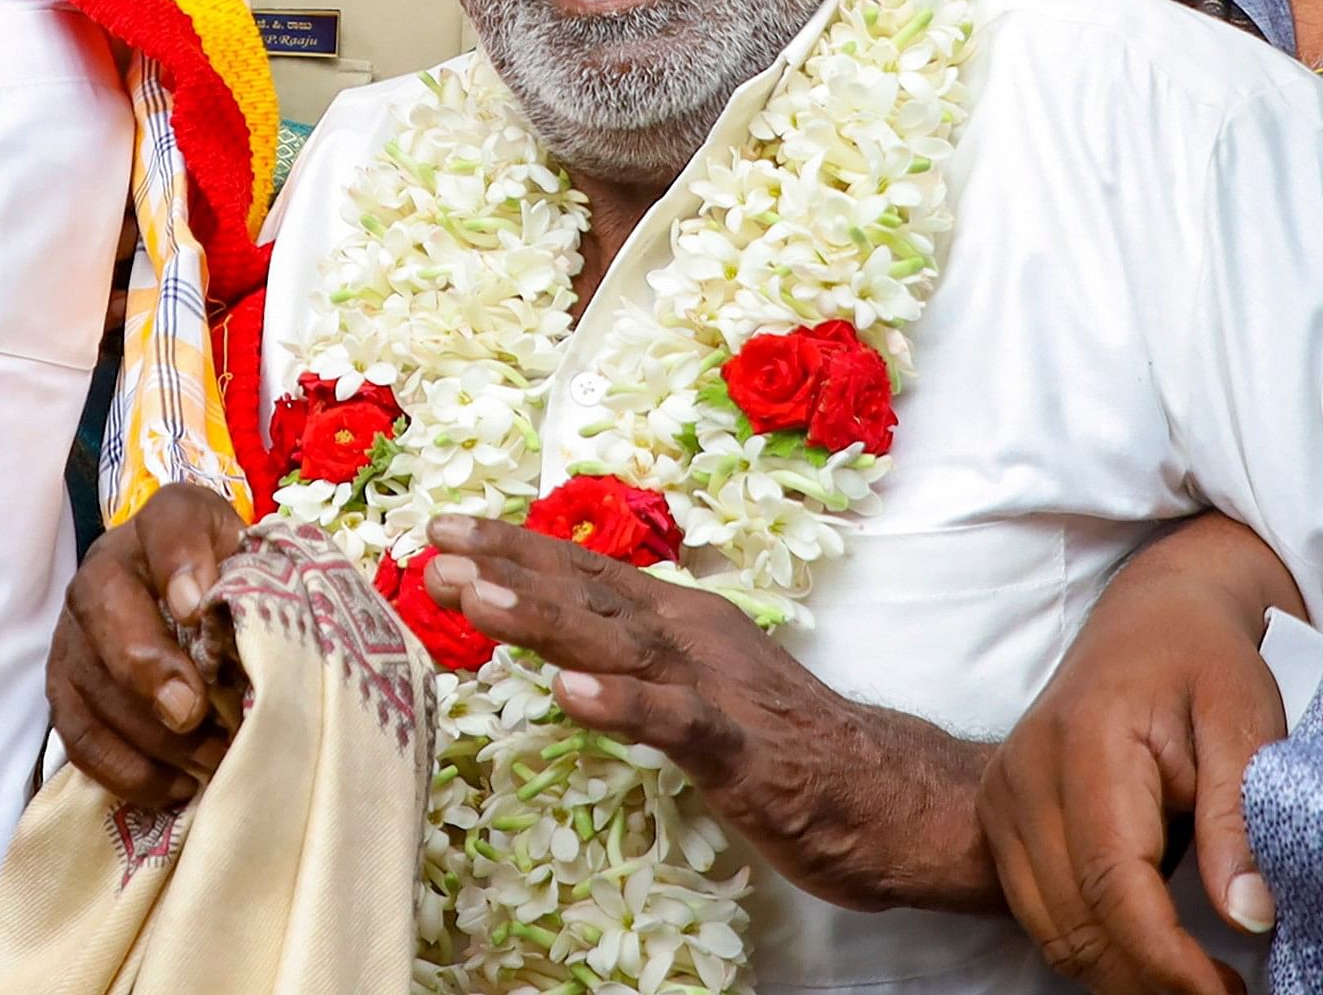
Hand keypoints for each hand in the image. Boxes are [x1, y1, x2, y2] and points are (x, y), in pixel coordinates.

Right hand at [47, 481, 248, 806]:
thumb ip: (262, 586)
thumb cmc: (236, 593)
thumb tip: (255, 636)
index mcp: (165, 524)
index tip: (196, 606)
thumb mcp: (260, 569)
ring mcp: (75, 630)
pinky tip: (178, 785)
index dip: (177, 562)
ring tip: (208, 761)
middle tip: (191, 712)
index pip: (169, 524)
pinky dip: (126, 769)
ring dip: (147, 732)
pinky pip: (78, 735)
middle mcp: (106, 568)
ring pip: (89, 680)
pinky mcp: (65, 689)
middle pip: (105, 606)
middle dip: (146, 666)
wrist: (192, 610)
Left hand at [425, 513, 996, 913]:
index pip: (586, 572)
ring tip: (477, 599)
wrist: (887, 794)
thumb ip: (630, 656)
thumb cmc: (784, 740)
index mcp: (679, 618)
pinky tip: (570, 694)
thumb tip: (553, 638)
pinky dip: (623, 705)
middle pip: (590, 594)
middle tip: (435, 546)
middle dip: (509, 568)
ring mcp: (717, 689)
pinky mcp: (741, 750)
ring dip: (545, 618)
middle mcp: (692, 637)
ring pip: (620, 644)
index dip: (515, 547)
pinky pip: (674, 724)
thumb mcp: (693, 683)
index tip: (444, 527)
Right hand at [978, 513, 1297, 994]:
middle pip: (1076, 923)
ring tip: (1196, 979)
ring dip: (1122, 974)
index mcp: (1085, 746)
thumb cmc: (1200, 658)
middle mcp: (1024, 778)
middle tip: (1223, 993)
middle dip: (1151, 980)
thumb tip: (1247, 916)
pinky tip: (1151, 951)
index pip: (1115, 885)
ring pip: (1053, 933)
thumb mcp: (1244, 720)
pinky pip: (1040, 915)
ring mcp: (1002, 801)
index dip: (1169, 959)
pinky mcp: (1001, 820)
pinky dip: (1095, 950)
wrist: (1148, 619)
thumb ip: (1237, 819)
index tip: (1224, 992)